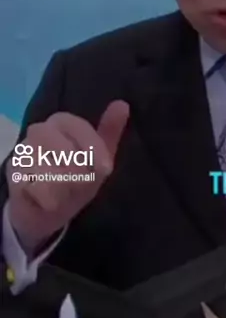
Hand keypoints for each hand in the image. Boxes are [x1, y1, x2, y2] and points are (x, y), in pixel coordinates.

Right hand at [6, 101, 129, 254]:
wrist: (48, 213)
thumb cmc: (75, 181)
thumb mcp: (98, 161)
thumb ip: (109, 134)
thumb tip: (122, 104)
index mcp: (60, 126)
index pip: (73, 123)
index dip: (91, 144)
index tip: (107, 168)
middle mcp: (37, 134)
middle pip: (48, 135)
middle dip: (73, 162)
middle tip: (85, 180)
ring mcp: (21, 154)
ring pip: (39, 161)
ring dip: (62, 182)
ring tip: (68, 192)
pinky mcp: (12, 176)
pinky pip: (29, 184)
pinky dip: (48, 198)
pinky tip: (53, 203)